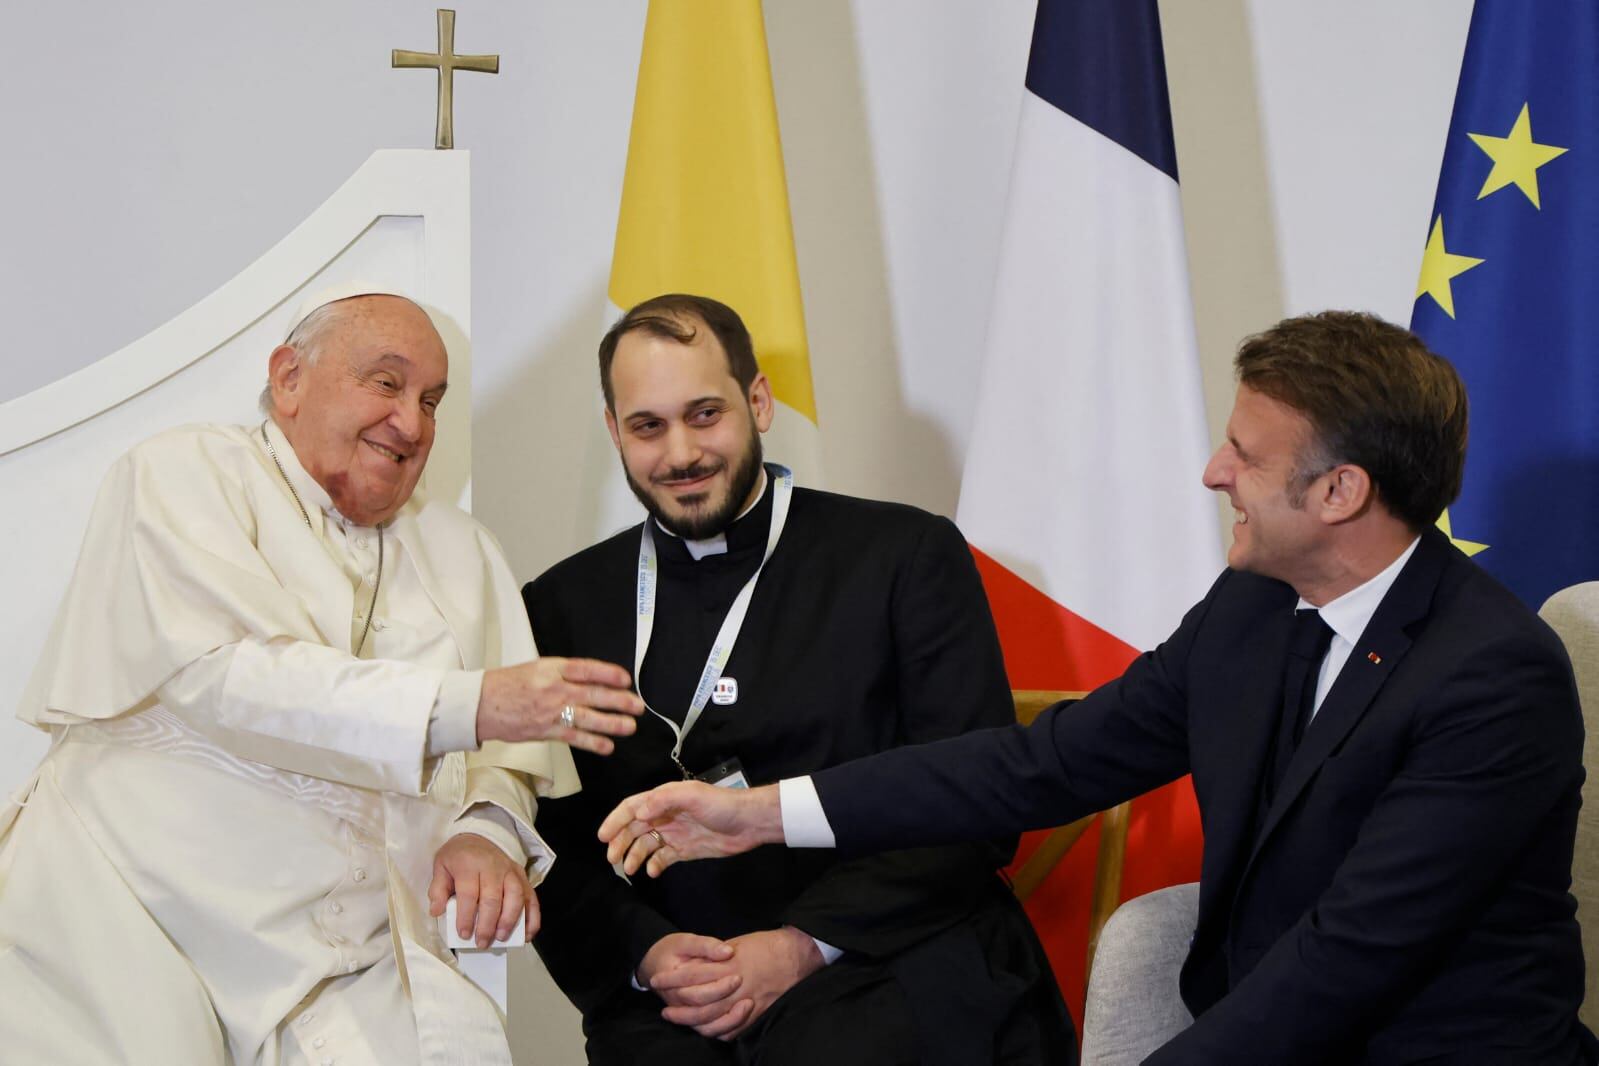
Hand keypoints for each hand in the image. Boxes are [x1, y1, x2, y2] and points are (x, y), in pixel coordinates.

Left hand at [427, 832, 534, 947]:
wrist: (478, 837)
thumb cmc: (458, 857)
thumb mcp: (441, 867)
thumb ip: (438, 889)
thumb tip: (436, 911)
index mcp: (470, 864)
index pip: (469, 893)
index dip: (466, 916)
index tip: (464, 934)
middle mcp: (493, 867)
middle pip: (493, 898)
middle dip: (488, 924)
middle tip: (482, 943)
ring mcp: (511, 871)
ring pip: (516, 897)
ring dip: (510, 920)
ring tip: (501, 938)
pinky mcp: (523, 877)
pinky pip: (531, 897)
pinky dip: (532, 917)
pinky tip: (527, 934)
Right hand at [477, 657, 644, 753]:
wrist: (481, 704)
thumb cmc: (510, 684)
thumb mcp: (538, 668)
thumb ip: (565, 673)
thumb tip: (596, 680)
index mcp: (552, 668)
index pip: (586, 669)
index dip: (608, 673)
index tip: (626, 679)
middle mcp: (554, 688)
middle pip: (592, 694)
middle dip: (619, 700)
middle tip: (637, 705)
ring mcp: (550, 711)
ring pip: (587, 717)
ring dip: (611, 723)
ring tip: (630, 726)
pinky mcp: (545, 731)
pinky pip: (574, 737)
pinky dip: (592, 742)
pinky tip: (607, 746)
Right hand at [599, 782, 785, 876]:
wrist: (749, 823)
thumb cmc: (721, 805)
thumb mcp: (692, 795)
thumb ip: (663, 800)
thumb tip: (638, 814)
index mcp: (664, 799)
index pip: (632, 808)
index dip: (615, 821)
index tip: (602, 837)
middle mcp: (665, 815)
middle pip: (634, 828)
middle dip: (620, 842)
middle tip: (612, 859)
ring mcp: (674, 833)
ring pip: (645, 845)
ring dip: (634, 856)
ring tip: (630, 869)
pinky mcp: (684, 850)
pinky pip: (662, 858)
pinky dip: (654, 865)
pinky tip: (652, 872)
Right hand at [638, 933, 749, 1037]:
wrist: (655, 964)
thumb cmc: (672, 950)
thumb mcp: (685, 941)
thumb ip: (706, 946)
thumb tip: (728, 952)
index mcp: (673, 985)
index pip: (698, 993)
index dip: (720, 986)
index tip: (738, 975)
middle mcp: (678, 1004)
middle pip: (703, 1012)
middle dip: (727, 1000)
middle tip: (744, 985)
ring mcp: (686, 1014)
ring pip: (708, 1029)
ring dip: (730, 1020)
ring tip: (748, 1004)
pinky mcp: (694, 1019)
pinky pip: (712, 1032)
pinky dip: (727, 1028)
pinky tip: (742, 1015)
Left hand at [653, 927, 822, 1040]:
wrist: (797, 954)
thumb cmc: (766, 944)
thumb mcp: (737, 943)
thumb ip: (716, 956)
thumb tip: (696, 964)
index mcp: (727, 965)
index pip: (691, 975)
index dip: (671, 979)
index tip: (657, 979)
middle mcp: (734, 986)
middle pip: (698, 1004)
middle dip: (678, 1009)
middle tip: (665, 1009)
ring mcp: (746, 1002)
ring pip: (713, 1021)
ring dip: (693, 1023)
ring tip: (680, 1020)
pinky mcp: (757, 1013)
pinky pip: (733, 1029)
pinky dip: (717, 1032)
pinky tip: (706, 1029)